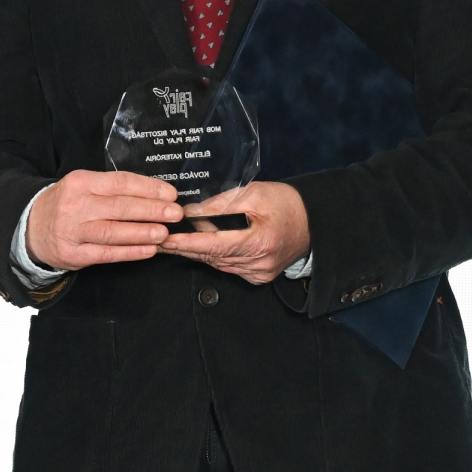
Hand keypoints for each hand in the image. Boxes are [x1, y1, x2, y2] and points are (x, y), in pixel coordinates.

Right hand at [25, 170, 183, 272]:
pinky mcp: (73, 254)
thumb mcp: (83, 186)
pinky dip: (130, 252)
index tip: (170, 193)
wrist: (31, 227)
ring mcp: (73, 231)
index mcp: (81, 182)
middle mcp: (76, 205)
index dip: (148, 188)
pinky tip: (148, 250)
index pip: (119, 183)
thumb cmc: (67, 204)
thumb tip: (155, 193)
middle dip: (151, 210)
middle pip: (119, 207)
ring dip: (142, 232)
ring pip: (113, 232)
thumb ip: (113, 189)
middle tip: (175, 213)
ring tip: (164, 233)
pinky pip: (106, 254)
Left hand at [156, 181, 311, 285]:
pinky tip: (200, 244)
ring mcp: (259, 274)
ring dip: (196, 251)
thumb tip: (190, 212)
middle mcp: (259, 264)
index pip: (214, 246)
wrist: (313, 221)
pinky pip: (227, 267)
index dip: (186, 244)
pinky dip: (212, 256)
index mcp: (260, 242)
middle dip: (183, 248)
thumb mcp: (254, 193)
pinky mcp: (258, 277)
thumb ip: (221, 203)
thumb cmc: (286, 203)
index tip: (164, 239)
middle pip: (212, 258)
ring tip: (174, 238)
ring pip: (217, 264)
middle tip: (157, 238)